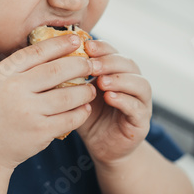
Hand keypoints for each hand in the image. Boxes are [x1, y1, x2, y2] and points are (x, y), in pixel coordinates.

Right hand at [0, 34, 94, 170]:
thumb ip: (18, 68)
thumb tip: (52, 48)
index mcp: (3, 73)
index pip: (37, 51)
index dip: (60, 43)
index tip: (76, 40)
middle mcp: (14, 90)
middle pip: (57, 71)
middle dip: (80, 65)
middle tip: (91, 64)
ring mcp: (27, 112)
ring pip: (67, 96)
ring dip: (85, 90)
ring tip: (91, 88)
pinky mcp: (39, 132)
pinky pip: (69, 119)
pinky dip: (81, 112)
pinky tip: (85, 108)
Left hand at [77, 40, 151, 164]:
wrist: (101, 147)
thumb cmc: (88, 116)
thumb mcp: (78, 94)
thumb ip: (73, 78)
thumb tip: (52, 57)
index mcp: (117, 72)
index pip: (114, 52)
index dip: (102, 47)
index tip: (86, 46)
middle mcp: (133, 83)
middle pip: (129, 64)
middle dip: (110, 62)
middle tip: (92, 65)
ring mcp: (141, 102)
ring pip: (140, 84)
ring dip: (120, 79)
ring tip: (102, 81)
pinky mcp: (141, 122)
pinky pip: (137, 107)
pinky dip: (125, 100)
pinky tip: (110, 98)